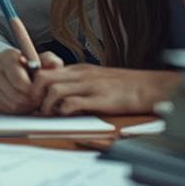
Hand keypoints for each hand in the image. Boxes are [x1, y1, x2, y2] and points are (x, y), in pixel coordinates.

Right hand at [0, 48, 65, 113]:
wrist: (6, 69)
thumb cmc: (27, 65)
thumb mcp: (39, 59)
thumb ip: (49, 61)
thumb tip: (54, 66)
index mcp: (8, 57)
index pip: (19, 81)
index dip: (34, 90)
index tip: (42, 91)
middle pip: (17, 96)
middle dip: (32, 101)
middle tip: (40, 100)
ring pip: (12, 105)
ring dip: (27, 106)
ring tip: (33, 101)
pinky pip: (6, 110)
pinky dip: (18, 110)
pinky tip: (24, 103)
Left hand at [37, 66, 180, 115]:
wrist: (151, 87)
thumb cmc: (126, 86)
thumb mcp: (98, 79)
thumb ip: (79, 83)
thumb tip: (61, 96)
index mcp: (80, 69)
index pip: (46, 70)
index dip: (34, 85)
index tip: (33, 98)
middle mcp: (81, 74)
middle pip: (43, 77)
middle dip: (33, 93)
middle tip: (35, 107)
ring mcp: (90, 86)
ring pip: (53, 89)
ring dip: (46, 104)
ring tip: (49, 115)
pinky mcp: (100, 99)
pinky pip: (72, 102)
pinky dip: (63, 110)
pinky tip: (65, 116)